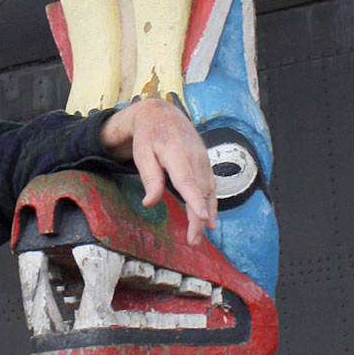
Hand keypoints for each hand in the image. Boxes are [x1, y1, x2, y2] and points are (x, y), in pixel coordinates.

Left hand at [98, 98, 216, 243]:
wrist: (162, 114)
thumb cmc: (148, 136)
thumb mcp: (142, 154)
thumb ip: (150, 178)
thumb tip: (150, 203)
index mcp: (176, 153)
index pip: (187, 181)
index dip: (195, 200)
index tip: (200, 217)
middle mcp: (194, 157)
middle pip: (200, 192)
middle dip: (198, 218)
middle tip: (192, 241)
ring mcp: (202, 160)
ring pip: (208, 192)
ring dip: (206, 215)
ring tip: (199, 237)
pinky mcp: (205, 164)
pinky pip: (211, 187)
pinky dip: (211, 204)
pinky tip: (209, 221)